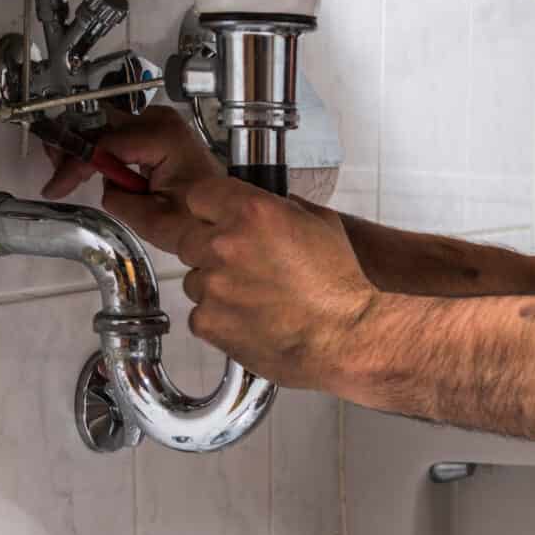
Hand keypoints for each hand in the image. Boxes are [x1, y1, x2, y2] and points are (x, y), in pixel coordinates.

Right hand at [39, 104, 216, 252]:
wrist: (224, 214)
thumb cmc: (198, 217)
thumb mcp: (153, 218)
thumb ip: (117, 197)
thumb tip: (103, 184)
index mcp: (163, 137)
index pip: (104, 145)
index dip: (75, 166)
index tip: (57, 187)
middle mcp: (160, 121)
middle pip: (101, 127)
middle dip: (73, 150)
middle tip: (55, 174)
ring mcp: (158, 122)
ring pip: (105, 126)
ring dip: (83, 147)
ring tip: (65, 171)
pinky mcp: (156, 130)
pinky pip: (118, 134)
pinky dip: (100, 149)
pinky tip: (85, 164)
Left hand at [152, 174, 377, 391]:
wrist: (346, 338)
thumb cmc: (339, 286)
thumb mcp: (321, 223)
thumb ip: (283, 207)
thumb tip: (270, 203)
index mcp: (251, 212)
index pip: (199, 195)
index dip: (210, 209)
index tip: (217, 219)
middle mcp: (225, 244)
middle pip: (189, 237)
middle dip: (210, 248)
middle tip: (243, 265)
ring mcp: (212, 285)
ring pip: (194, 278)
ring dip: (215, 285)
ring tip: (254, 298)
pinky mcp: (208, 322)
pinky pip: (199, 313)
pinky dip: (219, 318)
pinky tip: (250, 320)